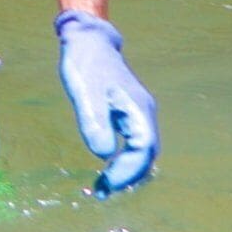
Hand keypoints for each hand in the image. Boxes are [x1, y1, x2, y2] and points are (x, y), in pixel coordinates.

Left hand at [55, 11, 157, 195]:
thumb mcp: (84, 92)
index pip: (144, 149)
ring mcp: (137, 114)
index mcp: (138, 109)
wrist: (87, 39)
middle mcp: (143, 114)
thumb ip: (94, 121)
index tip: (108, 184)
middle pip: (147, 155)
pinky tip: (106, 169)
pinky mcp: (127, 114)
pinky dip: (123, 160)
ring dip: (126, 171)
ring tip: (103, 187)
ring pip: (141, 151)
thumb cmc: (85, 63)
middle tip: (102, 192)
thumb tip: (103, 155)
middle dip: (129, 177)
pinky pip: (132, 144)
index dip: (129, 170)